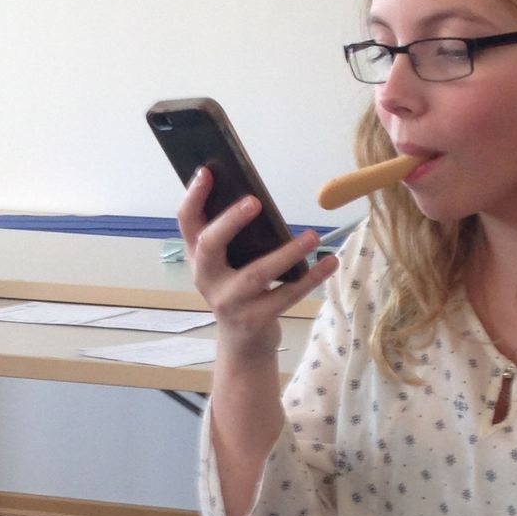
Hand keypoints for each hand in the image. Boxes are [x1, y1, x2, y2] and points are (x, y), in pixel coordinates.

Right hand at [177, 167, 337, 365]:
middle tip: (254, 201)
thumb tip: (259, 198)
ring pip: (256, 273)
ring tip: (313, 237)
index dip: (194, 196)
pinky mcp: (255, 319)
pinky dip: (311, 278)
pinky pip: (286, 295)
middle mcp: (207, 278)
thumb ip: (236, 239)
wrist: (243, 344)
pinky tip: (329, 262)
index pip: (187, 223)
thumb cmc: (240, 292)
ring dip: (287, 253)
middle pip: (210, 245)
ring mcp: (230, 301)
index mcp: (198, 258)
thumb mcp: (229, 266)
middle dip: (230, 221)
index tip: (207, 171)